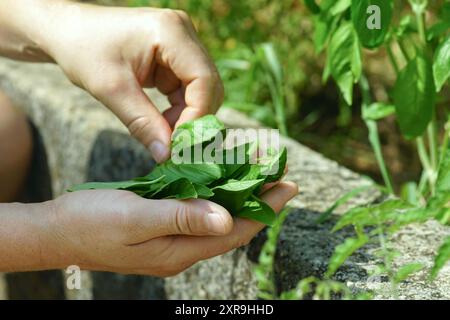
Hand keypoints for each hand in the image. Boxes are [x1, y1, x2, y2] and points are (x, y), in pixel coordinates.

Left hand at [41, 3, 222, 161]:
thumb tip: (167, 156)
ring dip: (187, 118)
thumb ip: (142, 123)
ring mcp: (182, 45)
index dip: (198, 116)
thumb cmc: (83, 50)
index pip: (204, 80)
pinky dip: (180, 111)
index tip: (179, 145)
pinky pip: (188, 90)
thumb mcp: (111, 89)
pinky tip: (163, 123)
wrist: (68, 32)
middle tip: (174, 147)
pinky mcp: (176, 58)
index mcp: (171, 32)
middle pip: (208, 85)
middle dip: (194, 119)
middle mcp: (184, 34)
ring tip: (164, 136)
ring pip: (201, 91)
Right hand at [45, 182, 296, 275]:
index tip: (288, 187)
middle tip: (281, 177)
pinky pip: (198, 213)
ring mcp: (172, 239)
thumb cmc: (92, 223)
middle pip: (231, 226)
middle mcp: (181, 249)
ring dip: (238, 198)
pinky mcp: (162, 227)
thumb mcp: (135, 219)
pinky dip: (215, 196)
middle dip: (258, 202)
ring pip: (216, 219)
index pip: (234, 231)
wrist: (59, 230)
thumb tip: (227, 220)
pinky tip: (221, 183)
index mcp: (179, 250)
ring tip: (259, 176)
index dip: (263, 210)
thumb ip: (181, 218)